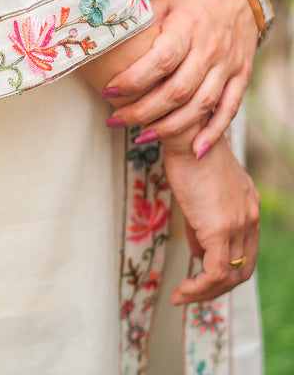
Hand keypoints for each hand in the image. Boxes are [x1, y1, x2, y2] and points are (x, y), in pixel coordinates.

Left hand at [104, 0, 257, 154]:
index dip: (133, 80)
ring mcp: (228, 64)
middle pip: (177, 90)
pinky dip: (213, 132)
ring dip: (170, 127)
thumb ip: (141, 25)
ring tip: (141, 137)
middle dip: (142, 112)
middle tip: (115, 120)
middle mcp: (210, 48)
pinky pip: (229, 108)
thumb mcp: (163, 2)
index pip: (160, 60)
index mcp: (187, 27)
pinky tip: (194, 149)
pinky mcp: (241, 75)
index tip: (108, 92)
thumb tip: (104, 42)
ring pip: (200, 105)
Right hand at [163, 135, 260, 303]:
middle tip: (193, 293)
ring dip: (206, 293)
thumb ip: (203, 222)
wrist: (186, 135)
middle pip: (245, 268)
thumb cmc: (187, 157)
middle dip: (218, 288)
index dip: (226, 271)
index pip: (246, 250)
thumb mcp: (200, 192)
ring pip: (231, 276)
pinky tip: (181, 291)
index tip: (201, 279)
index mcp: (249, 205)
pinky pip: (215, 273)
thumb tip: (198, 250)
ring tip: (182, 296)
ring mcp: (238, 223)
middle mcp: (250, 215)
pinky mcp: (220, 228)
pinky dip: (199, 288)